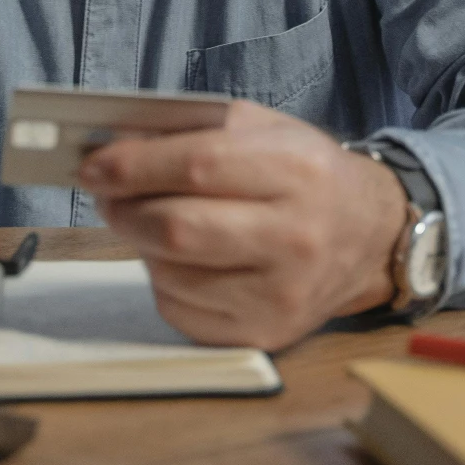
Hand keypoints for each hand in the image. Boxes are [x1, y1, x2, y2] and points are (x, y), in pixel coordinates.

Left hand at [77, 102, 406, 349]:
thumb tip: (114, 144)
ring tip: (151, 222)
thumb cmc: (308, 176)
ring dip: (141, 245)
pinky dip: (164, 281)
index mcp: (299, 171)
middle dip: (124, 209)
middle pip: (176, 229)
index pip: (198, 165)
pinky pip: (180, 310)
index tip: (93, 164)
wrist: (370, 238)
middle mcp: (296, 238)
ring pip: (169, 273)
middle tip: (107, 195)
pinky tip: (184, 261)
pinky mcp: (265, 335)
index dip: (134, 165)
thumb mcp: (267, 131)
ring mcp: (282, 295)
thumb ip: (196, 129)